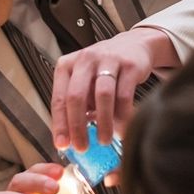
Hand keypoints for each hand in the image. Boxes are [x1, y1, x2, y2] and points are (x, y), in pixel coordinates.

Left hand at [50, 28, 175, 151]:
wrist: (133, 46)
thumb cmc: (103, 70)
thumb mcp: (84, 82)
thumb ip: (78, 105)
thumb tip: (73, 138)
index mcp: (67, 66)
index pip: (59, 98)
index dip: (59, 124)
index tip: (62, 144)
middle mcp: (85, 60)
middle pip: (76, 97)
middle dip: (78, 126)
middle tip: (83, 147)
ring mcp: (108, 60)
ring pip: (102, 96)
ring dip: (103, 123)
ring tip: (104, 140)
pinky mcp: (129, 65)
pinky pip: (124, 95)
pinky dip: (123, 116)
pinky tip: (122, 129)